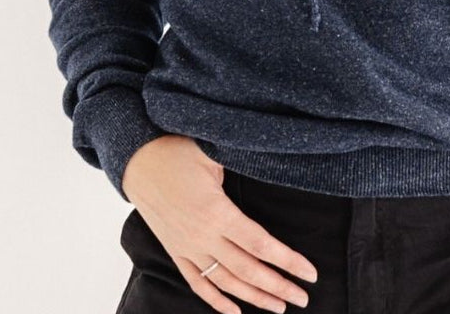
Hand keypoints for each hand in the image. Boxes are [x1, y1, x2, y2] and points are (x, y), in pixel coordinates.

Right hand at [122, 134, 318, 312]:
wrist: (138, 161)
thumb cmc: (179, 151)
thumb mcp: (214, 154)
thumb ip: (242, 167)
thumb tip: (274, 167)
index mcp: (217, 211)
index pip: (260, 244)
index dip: (288, 261)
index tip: (310, 273)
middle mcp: (203, 236)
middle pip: (248, 270)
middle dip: (278, 286)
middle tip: (303, 298)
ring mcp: (187, 247)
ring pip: (226, 282)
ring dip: (254, 297)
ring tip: (279, 306)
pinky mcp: (175, 251)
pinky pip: (198, 282)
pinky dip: (216, 300)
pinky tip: (235, 311)